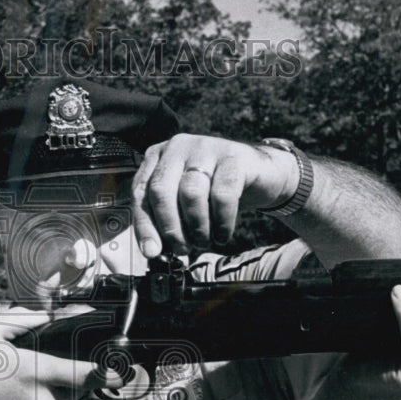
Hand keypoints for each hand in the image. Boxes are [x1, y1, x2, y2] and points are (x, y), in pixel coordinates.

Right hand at [0, 308, 122, 399]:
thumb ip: (27, 318)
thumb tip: (55, 315)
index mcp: (37, 373)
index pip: (88, 376)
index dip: (107, 372)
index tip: (119, 369)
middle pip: (76, 389)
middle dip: (70, 378)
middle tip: (39, 367)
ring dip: (48, 393)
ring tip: (12, 384)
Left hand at [131, 134, 298, 256]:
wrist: (260, 173)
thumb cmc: (215, 190)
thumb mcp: (184, 203)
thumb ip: (167, 220)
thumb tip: (154, 251)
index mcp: (158, 157)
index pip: (140, 192)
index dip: (144, 225)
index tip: (151, 252)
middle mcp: (177, 148)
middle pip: (161, 190)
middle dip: (170, 227)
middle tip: (183, 249)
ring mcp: (205, 148)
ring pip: (190, 193)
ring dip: (197, 226)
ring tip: (204, 241)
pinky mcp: (233, 156)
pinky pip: (222, 195)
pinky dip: (221, 222)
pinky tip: (223, 234)